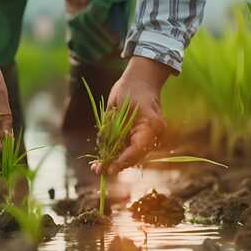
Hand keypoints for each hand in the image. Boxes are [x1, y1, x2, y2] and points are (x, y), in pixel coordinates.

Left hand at [92, 56, 170, 175]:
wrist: (141, 80)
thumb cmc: (129, 89)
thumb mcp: (115, 107)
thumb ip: (111, 128)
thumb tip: (102, 149)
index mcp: (151, 126)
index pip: (137, 150)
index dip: (122, 161)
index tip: (109, 169)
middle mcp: (153, 134)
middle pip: (134, 156)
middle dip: (115, 164)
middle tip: (97, 170)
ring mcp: (149, 136)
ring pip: (131, 155)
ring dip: (114, 162)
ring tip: (97, 168)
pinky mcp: (141, 136)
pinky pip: (129, 149)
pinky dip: (117, 154)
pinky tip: (103, 161)